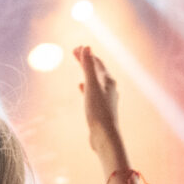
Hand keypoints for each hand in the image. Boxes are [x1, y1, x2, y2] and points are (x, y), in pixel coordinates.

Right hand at [74, 46, 126, 167]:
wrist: (105, 136)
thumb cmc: (99, 111)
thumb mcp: (91, 86)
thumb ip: (88, 67)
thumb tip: (86, 47)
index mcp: (108, 81)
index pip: (97, 62)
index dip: (87, 54)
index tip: (76, 48)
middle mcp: (109, 88)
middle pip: (97, 70)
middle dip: (86, 60)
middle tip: (74, 52)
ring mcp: (105, 98)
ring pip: (95, 80)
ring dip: (87, 72)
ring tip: (80, 66)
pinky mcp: (100, 108)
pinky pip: (93, 92)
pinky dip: (87, 86)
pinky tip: (81, 86)